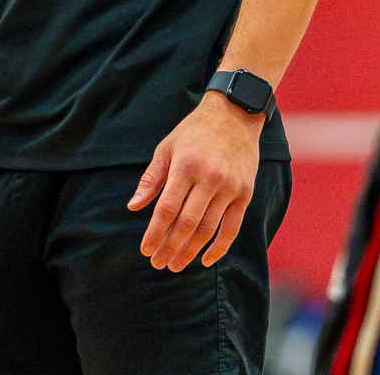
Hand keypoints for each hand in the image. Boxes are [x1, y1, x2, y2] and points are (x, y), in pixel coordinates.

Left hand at [130, 93, 261, 271]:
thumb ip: (151, 179)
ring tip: (176, 264)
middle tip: (158, 263)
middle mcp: (209, 178)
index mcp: (186, 165)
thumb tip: (134, 207)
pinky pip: (232, 228)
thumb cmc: (194, 132)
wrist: (235, 115)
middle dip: (170, 247)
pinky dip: (219, 248)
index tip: (145, 250)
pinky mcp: (245, 194)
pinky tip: (205, 260)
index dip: (155, 233)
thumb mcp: (167, 148)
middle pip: (186, 224)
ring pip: (208, 230)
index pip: (167, 209)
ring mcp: (230, 187)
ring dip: (190, 252)